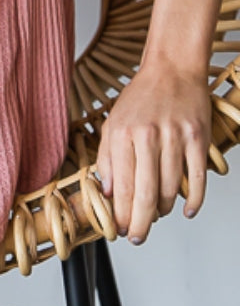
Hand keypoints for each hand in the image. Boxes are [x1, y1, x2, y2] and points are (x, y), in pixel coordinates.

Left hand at [94, 59, 211, 244]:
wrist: (172, 69)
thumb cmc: (141, 96)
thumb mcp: (113, 122)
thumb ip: (107, 157)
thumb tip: (108, 192)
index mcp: (123, 133)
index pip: (121, 186)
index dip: (121, 214)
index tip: (121, 229)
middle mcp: (148, 136)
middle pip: (145, 194)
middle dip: (140, 223)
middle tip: (138, 237)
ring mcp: (175, 137)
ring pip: (170, 189)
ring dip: (163, 210)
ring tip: (156, 215)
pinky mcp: (198, 138)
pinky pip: (197, 178)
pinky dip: (193, 200)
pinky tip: (186, 210)